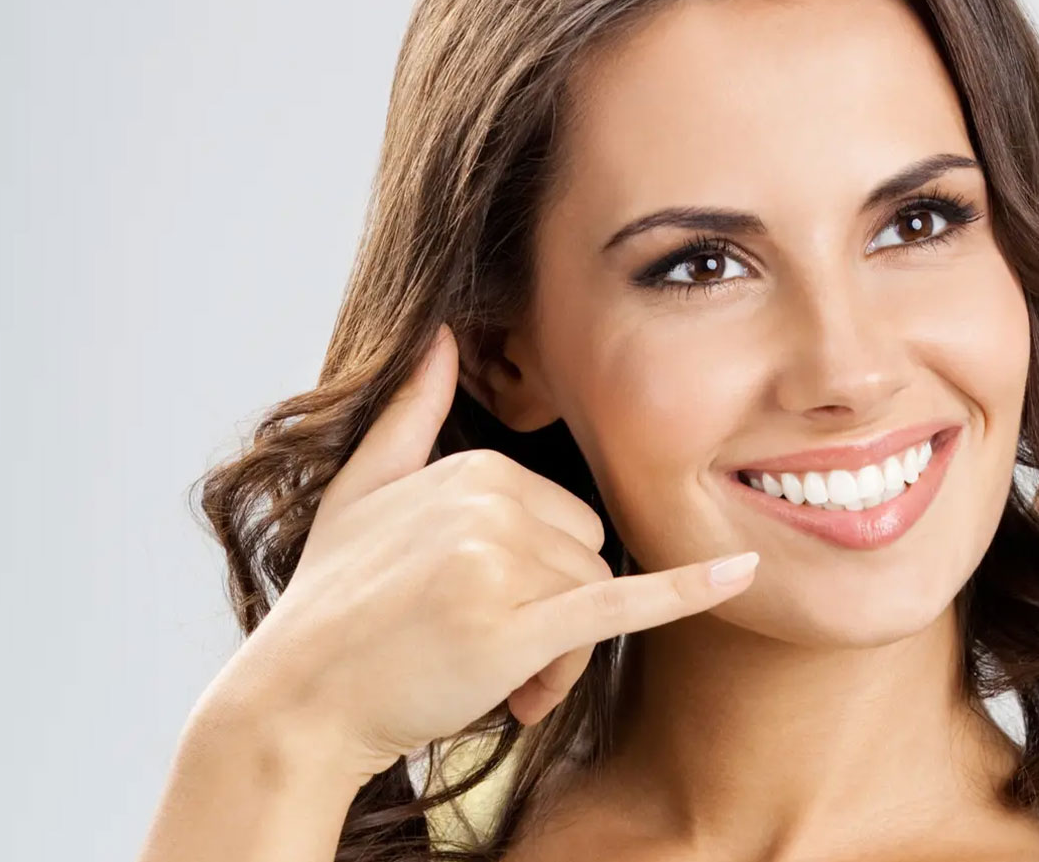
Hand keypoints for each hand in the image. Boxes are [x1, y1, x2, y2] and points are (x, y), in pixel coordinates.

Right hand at [210, 323, 758, 781]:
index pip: (565, 520)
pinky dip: (687, 590)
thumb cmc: (332, 607)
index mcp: (472, 466)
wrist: (296, 702)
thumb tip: (442, 336)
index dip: (537, 583)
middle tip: (492, 662)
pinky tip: (742, 573)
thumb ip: (409, 415)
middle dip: (555, 622)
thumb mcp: (360, 493)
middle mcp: (490, 500)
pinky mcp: (518, 624)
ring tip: (495, 683)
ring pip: (594, 606)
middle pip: (588, 559)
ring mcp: (501, 560)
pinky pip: (625, 605)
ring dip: (556, 662)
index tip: (481, 621)